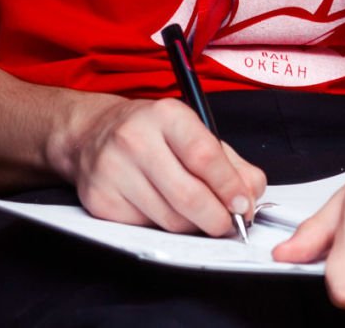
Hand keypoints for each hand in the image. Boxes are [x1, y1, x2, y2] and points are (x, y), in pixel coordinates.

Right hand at [61, 96, 265, 236]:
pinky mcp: (100, 200)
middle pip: (188, 195)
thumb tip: (251, 194)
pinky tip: (165, 210)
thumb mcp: (193, 131)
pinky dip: (164, 228)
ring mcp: (113, 171)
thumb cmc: (151, 133)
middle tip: (229, 224)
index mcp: (166, 115)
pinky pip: (146, 228)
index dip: (229, 187)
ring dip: (194, 226)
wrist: (93, 133)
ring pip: (169, 220)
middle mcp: (135, 139)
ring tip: (200, 217)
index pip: (204, 156)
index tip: (244, 205)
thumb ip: (230, 162)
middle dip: (217, 218)